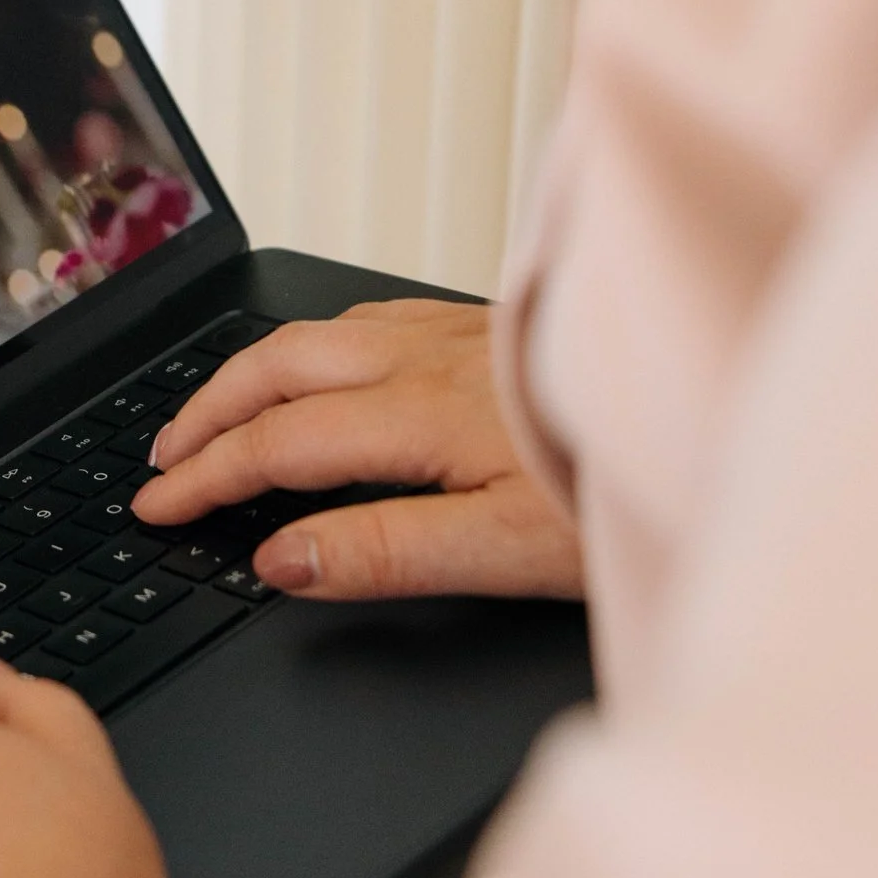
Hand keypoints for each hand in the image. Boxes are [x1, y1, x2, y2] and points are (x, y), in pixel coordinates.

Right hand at [132, 298, 584, 602]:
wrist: (721, 401)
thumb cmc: (628, 481)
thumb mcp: (506, 548)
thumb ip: (384, 551)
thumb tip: (281, 559)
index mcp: (419, 414)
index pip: (277, 445)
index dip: (205, 478)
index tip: (156, 509)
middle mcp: (427, 358)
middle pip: (278, 369)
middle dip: (205, 413)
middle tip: (159, 460)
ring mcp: (460, 332)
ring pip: (320, 335)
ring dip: (251, 374)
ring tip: (216, 411)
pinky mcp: (492, 325)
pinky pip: (372, 318)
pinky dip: (316, 343)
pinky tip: (327, 359)